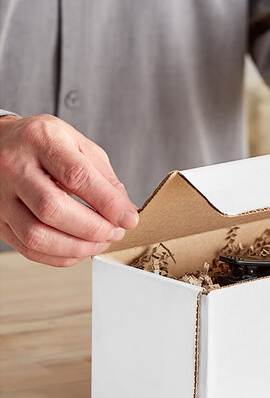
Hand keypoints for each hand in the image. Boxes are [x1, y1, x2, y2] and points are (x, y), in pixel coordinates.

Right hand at [0, 114, 138, 266]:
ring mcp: (0, 195)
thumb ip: (104, 177)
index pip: (77, 176)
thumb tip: (126, 212)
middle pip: (52, 208)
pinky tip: (79, 249)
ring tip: (100, 242)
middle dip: (92, 228)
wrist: (0, 142)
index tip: (129, 219)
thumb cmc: (45, 143)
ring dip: (77, 247)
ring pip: (36, 234)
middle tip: (115, 232)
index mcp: (41, 140)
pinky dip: (59, 256)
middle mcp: (14, 166)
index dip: (107, 203)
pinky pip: (27, 248)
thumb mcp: (79, 145)